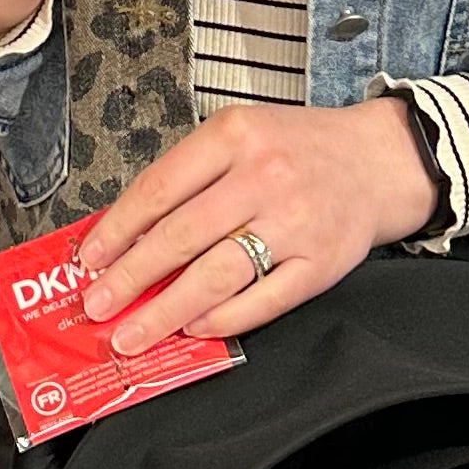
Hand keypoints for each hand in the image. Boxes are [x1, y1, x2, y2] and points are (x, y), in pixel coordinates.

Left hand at [77, 96, 440, 350]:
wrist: (379, 161)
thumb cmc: (297, 149)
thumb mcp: (240, 135)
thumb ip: (189, 176)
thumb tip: (126, 233)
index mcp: (233, 136)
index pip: (159, 189)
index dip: (117, 230)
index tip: (89, 260)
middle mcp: (262, 177)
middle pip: (180, 236)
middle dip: (130, 278)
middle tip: (97, 306)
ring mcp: (293, 223)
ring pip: (215, 275)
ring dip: (165, 311)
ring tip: (132, 333)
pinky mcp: (319, 265)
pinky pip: (260, 302)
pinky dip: (221, 320)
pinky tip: (192, 328)